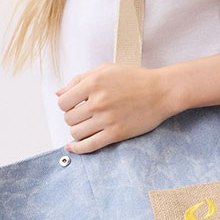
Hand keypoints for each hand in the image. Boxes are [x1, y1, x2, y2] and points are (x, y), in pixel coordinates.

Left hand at [56, 63, 175, 153]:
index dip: (66, 105)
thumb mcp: (105, 70)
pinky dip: (77, 149)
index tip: (74, 105)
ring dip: (77, 131)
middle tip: (84, 115)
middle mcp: (98, 101)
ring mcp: (106, 119)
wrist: (162, 91)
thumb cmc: (135, 79)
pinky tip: (72, 148)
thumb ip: (79, 79)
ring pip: (76, 132)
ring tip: (87, 126)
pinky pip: (88, 146)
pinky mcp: (116, 134)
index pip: (63, 102)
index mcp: (93, 83)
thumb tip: (58, 93)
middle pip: (68, 118)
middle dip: (73, 118)